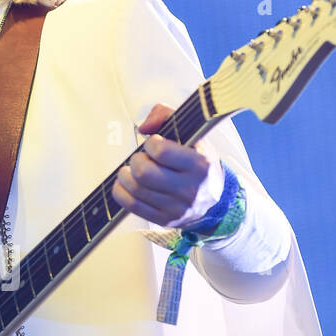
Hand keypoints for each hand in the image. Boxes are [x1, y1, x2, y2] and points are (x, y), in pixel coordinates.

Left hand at [110, 103, 222, 227]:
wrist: (215, 200)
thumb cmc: (200, 164)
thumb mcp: (194, 135)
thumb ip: (167, 116)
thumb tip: (144, 127)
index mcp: (200, 165)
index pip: (161, 152)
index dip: (151, 143)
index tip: (153, 143)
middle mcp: (190, 188)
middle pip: (144, 173)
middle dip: (136, 161)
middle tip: (140, 158)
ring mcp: (176, 207)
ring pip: (136, 189)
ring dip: (125, 175)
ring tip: (130, 170)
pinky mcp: (164, 219)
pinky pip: (132, 206)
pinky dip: (121, 192)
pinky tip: (125, 184)